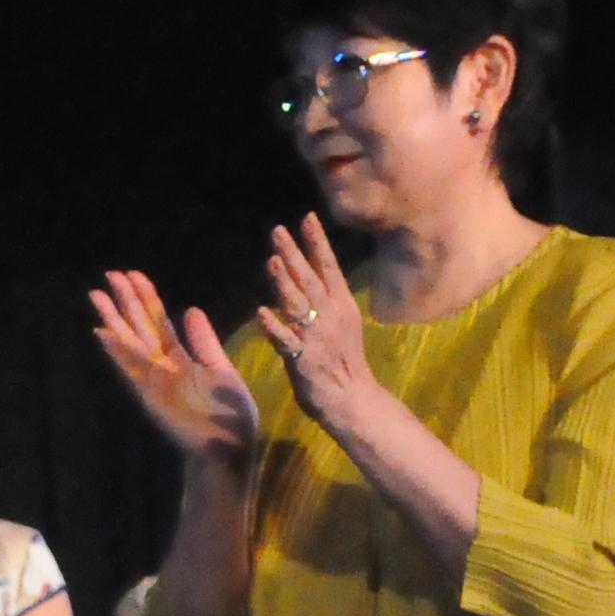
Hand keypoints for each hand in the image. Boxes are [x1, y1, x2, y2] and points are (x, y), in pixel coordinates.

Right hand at [89, 271, 260, 460]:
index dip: (146, 298)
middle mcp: (161, 368)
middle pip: (140, 327)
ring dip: (113, 320)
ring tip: (96, 295)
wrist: (229, 449)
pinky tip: (102, 333)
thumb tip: (190, 310)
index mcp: (179, 359)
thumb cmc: (228, 415)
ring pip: (129, 343)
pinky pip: (131, 370)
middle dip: (126, 301)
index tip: (134, 275)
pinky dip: (116, 352)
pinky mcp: (151, 397)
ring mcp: (153, 382)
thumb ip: (204, 342)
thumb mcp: (221, 369)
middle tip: (110, 274)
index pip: (158, 322)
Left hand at [250, 216, 375, 430]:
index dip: (318, 243)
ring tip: (272, 261)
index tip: (307, 218)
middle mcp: (330, 315)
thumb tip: (313, 268)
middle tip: (277, 230)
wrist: (353, 398)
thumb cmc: (343, 359)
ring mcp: (316, 336)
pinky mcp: (303, 358)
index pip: (329, 267)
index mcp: (341, 305)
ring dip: (285, 283)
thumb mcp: (341, 320)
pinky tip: (261, 312)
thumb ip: (326, 296)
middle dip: (295, 253)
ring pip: (298, 304)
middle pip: (310, 279)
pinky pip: (286, 340)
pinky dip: (274, 326)